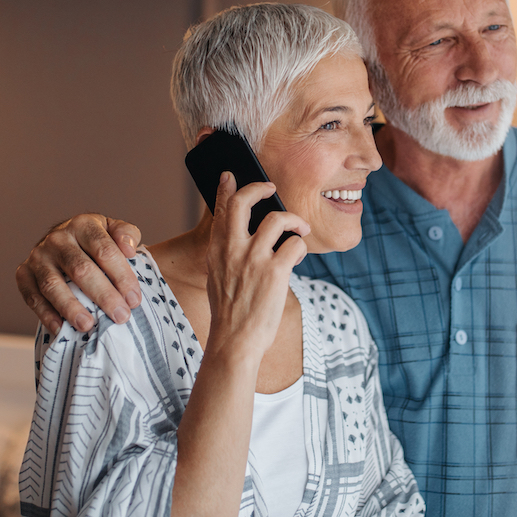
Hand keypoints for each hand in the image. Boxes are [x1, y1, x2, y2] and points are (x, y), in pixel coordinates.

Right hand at [15, 213, 143, 333]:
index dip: (122, 276)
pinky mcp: (23, 274)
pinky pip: (32, 297)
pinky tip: (60, 329)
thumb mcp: (113, 231)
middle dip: (103, 295)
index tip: (134, 300)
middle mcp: (57, 238)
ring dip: (71, 307)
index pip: (105, 250)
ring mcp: (38, 256)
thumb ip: (127, 235)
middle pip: (81, 269)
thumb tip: (129, 249)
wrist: (64, 242)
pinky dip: (45, 314)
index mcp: (83, 225)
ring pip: (53, 285)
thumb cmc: (95, 242)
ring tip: (88, 326)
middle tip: (120, 316)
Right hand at [203, 172, 309, 362]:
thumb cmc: (230, 312)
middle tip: (271, 188)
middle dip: (259, 188)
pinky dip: (299, 247)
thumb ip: (227, 254)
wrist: (234, 341)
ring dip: (293, 220)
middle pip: (243, 202)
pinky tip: (297, 256)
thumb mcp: (218, 277)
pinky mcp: (275, 271)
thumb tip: (241, 237)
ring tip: (299, 229)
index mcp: (217, 250)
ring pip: (277, 219)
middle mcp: (232, 249)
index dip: (226, 188)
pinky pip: (294, 244)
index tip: (230, 175)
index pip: (220, 210)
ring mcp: (253, 259)